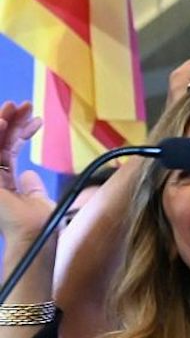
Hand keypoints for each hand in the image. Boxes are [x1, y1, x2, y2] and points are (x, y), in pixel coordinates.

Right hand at [0, 102, 51, 257]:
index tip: (38, 121)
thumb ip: (31, 187)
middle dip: (11, 120)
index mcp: (2, 183)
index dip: (21, 133)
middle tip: (26, 104)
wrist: (34, 233)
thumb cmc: (38, 222)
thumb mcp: (35, 199)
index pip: (8, 151)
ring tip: (15, 106)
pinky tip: (3, 121)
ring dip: (1, 121)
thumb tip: (30, 174)